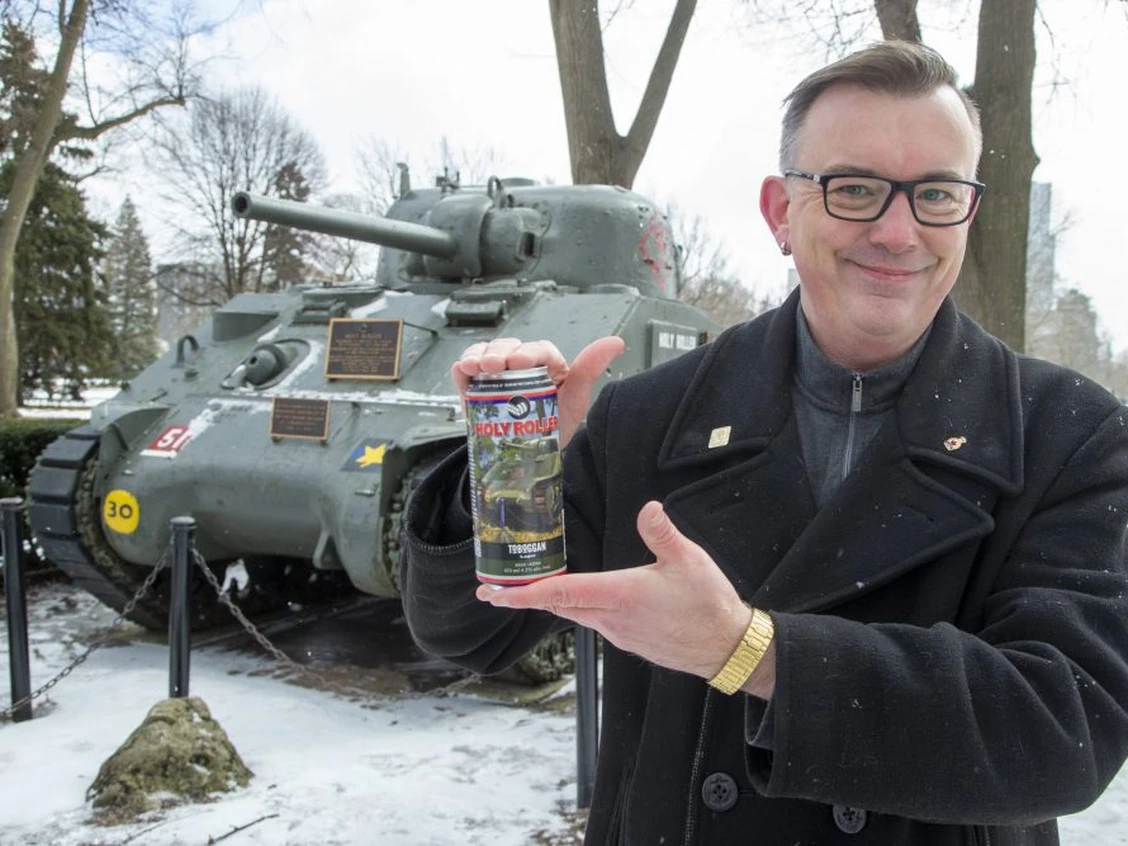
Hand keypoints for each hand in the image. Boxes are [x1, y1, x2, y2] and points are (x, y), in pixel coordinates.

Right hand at [452, 336, 624, 447]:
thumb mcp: (575, 401)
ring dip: (479, 356)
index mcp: (547, 365)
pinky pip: (466, 370)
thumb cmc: (552, 427)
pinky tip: (464, 369)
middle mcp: (520, 366)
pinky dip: (463, 367)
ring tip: (477, 366)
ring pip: (486, 353)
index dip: (528, 353)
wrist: (527, 460)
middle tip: (494, 365)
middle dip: (500, 352)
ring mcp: (496, 375)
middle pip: (509, 347)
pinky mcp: (476, 387)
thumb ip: (591, 371)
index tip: (518, 362)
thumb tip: (615, 343)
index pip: (539, 351)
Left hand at [477, 501, 766, 688]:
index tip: (495, 594)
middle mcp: (612, 618)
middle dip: (522, 599)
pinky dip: (574, 609)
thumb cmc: (708, 605)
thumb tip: (648, 508)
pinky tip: (576, 599)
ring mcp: (618, 633)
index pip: (561, 593)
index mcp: (620, 596)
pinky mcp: (628, 639)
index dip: (523, 593)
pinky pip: (591, 622)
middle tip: (493, 592)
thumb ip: (662, 534)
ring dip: (549, 603)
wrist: (726, 648)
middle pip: (557, 606)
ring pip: (574, 615)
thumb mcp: (689, 561)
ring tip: (527, 591)